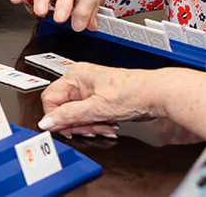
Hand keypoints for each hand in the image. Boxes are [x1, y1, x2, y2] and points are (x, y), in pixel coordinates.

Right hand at [37, 63, 162, 137]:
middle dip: (77, 123)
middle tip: (90, 129)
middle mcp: (81, 80)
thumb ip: (68, 115)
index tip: (66, 130)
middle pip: (64, 108)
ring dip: (89, 125)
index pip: (50, 99)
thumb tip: (46, 122)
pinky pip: (89, 114)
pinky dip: (97, 123)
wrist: (159, 94)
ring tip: (104, 127)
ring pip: (77, 113)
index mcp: (75, 76)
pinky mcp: (100, 98)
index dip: (57, 117)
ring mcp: (91, 89)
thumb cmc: (134, 92)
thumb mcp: (96, 108)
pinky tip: (108, 125)